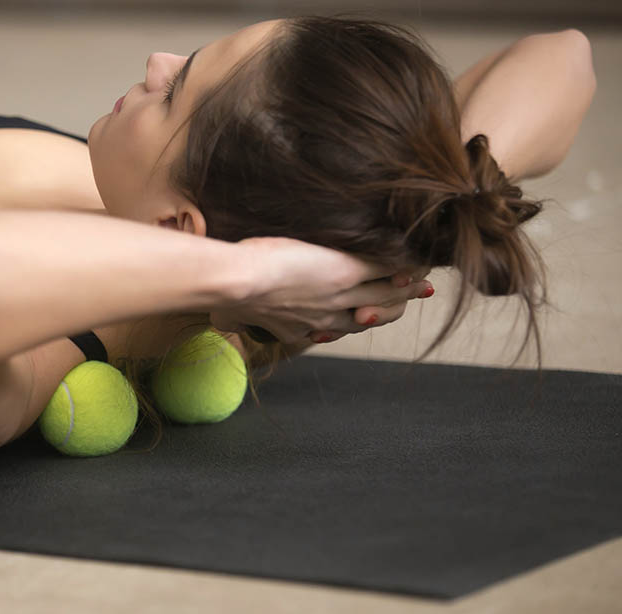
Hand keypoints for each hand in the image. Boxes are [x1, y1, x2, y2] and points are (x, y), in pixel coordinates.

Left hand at [209, 236, 431, 344]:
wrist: (239, 281)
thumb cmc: (228, 298)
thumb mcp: (230, 317)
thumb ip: (231, 321)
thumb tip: (220, 323)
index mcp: (301, 330)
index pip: (336, 329)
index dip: (352, 322)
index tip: (360, 316)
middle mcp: (327, 318)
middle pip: (372, 317)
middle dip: (391, 308)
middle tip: (411, 298)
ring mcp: (341, 295)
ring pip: (386, 296)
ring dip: (406, 288)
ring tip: (422, 282)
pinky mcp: (348, 270)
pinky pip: (387, 268)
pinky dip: (402, 263)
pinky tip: (414, 254)